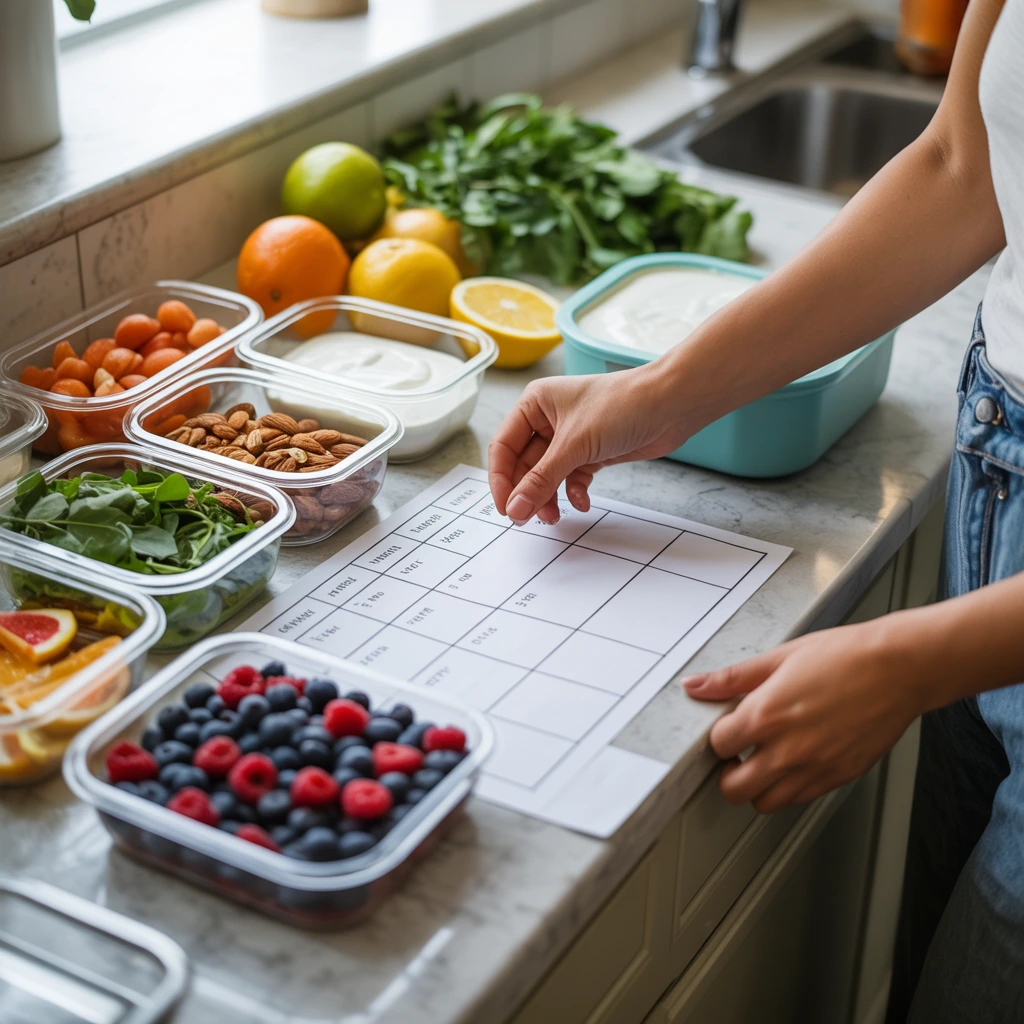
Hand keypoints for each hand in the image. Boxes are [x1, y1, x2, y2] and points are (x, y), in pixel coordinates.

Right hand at [488, 366, 686, 524]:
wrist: (672, 405)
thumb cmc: (622, 405)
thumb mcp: (574, 445)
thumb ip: (541, 480)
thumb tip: (515, 509)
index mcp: (534, 404)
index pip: (504, 447)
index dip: (502, 480)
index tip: (506, 509)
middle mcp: (548, 419)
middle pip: (524, 465)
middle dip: (528, 492)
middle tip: (529, 520)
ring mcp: (571, 437)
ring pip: (548, 475)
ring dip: (549, 497)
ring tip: (555, 516)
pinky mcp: (591, 452)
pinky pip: (572, 478)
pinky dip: (574, 492)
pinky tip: (583, 502)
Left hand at [683, 617, 930, 812]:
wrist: (899, 667)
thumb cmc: (845, 656)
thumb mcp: (780, 657)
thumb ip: (732, 678)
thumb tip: (695, 685)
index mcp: (766, 715)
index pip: (718, 745)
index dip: (720, 736)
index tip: (728, 727)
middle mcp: (787, 750)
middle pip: (734, 789)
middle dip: (729, 772)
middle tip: (738, 753)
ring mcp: (814, 768)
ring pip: (766, 804)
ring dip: (758, 786)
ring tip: (766, 759)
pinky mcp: (838, 777)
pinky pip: (800, 799)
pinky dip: (789, 787)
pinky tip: (795, 760)